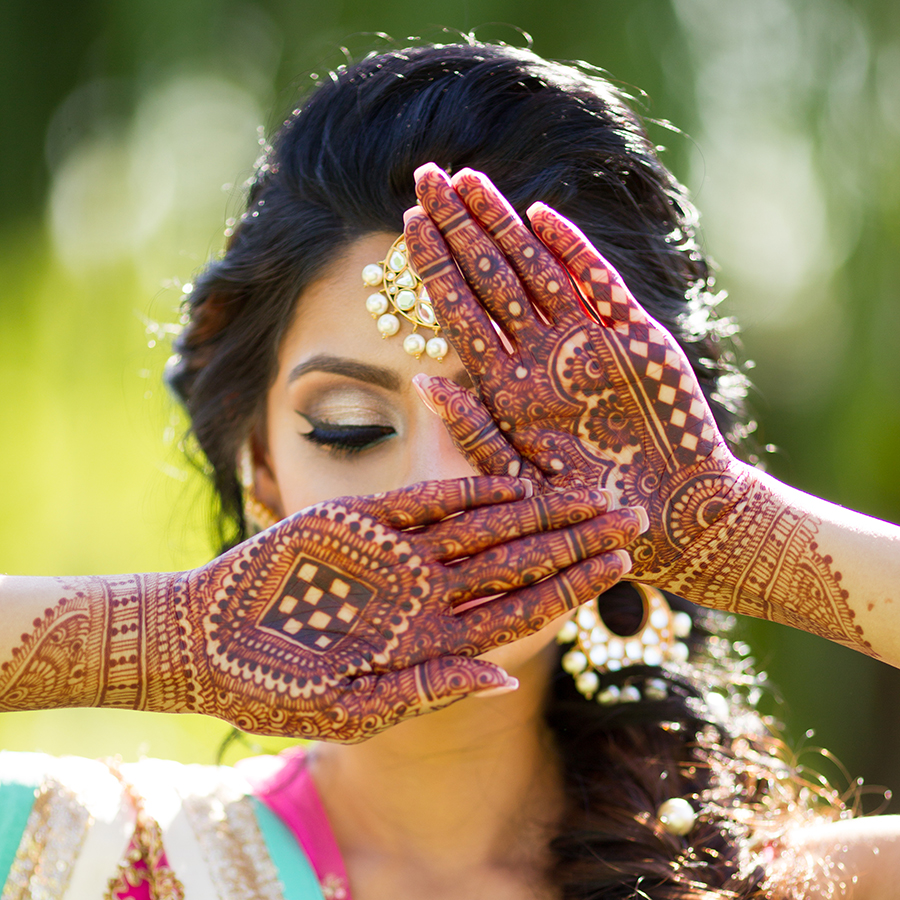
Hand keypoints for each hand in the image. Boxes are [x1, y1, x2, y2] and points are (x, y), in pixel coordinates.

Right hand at [160, 477, 638, 739]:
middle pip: (516, 561)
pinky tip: (510, 479)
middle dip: (571, 540)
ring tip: (585, 489)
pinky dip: (465, 489)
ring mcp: (399, 554)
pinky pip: (425, 500)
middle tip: (629, 515)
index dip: (571, 587)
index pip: (520, 609)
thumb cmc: (275, 690)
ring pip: (481, 525)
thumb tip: (506, 682)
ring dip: (532, 508)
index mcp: (435, 640)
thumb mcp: (354, 705)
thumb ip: (429, 687)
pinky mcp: (363, 520)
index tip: (621, 566)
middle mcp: (427, 593)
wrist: (207, 641)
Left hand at [404, 165, 751, 583]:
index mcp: (509, 386)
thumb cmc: (591, 510)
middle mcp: (542, 354)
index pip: (460, 313)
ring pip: (538, 269)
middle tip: (425, 176)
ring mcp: (588, 340)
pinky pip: (599, 284)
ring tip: (468, 180)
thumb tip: (426, 384)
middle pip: (490, 278)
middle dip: (459, 227)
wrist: (672, 514)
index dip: (434, 266)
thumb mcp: (523, 482)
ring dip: (504, 225)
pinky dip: (572, 250)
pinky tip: (539, 215)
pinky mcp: (637, 336)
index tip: (407, 221)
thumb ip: (477, 433)